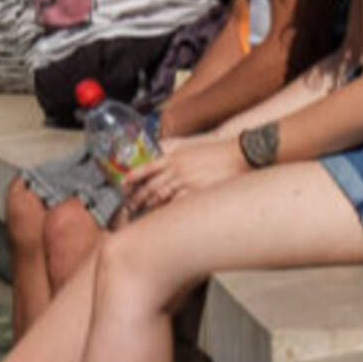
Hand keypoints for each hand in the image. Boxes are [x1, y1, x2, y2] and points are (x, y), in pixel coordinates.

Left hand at [122, 138, 247, 216]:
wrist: (239, 154)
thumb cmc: (215, 150)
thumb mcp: (189, 145)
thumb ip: (172, 149)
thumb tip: (157, 151)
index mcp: (174, 155)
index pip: (147, 166)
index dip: (133, 176)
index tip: (123, 184)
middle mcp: (177, 168)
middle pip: (152, 184)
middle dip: (138, 196)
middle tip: (129, 204)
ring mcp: (187, 180)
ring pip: (162, 195)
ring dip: (150, 205)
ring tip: (141, 212)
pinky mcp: (198, 191)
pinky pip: (178, 203)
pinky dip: (168, 210)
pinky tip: (162, 216)